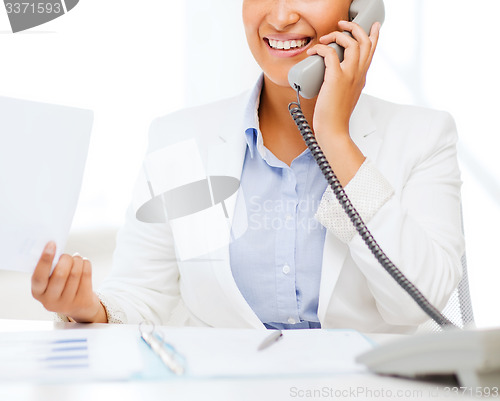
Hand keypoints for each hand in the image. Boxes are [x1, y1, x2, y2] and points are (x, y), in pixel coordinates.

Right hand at [31, 241, 106, 322]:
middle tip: (67, 255)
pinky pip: (86, 275)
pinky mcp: (82, 300)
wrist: (79, 306)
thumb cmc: (61, 286)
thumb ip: (49, 269)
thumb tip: (54, 247)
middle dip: (65, 259)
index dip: (45, 260)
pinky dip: (86, 264)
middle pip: (60, 274)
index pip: (38, 277)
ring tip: (76, 257)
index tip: (51, 244)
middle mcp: (50, 301)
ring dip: (77, 260)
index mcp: (38, 293)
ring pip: (75, 273)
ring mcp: (67, 303)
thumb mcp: (50, 282)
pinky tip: (84, 262)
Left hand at [307, 20, 380, 138]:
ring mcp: (349, 76)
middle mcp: (359, 74)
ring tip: (326, 37)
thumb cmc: (335, 117)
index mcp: (361, 78)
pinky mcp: (336, 79)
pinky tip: (314, 51)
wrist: (334, 130)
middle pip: (365, 42)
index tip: (373, 25)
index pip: (372, 51)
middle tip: (343, 24)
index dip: (374, 35)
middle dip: (355, 27)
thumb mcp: (345, 96)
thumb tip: (330, 77)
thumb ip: (343, 84)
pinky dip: (321, 48)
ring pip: (352, 44)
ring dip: (338, 35)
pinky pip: (329, 54)